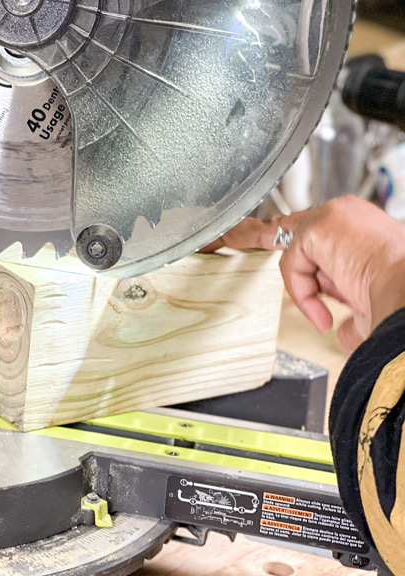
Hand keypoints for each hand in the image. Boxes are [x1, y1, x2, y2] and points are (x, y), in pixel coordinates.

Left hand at [205, 196, 404, 350]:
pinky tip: (322, 307)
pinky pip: (292, 264)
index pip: (310, 237)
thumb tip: (336, 332)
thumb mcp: (365, 308)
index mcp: (356, 231)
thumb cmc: (397, 301)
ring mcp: (331, 216)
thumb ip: (344, 312)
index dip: (284, 252)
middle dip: (248, 236)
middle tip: (215, 241)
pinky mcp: (319, 227)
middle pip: (284, 225)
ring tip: (302, 301)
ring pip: (288, 249)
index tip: (255, 251)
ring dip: (290, 281)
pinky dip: (302, 290)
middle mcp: (344, 216)